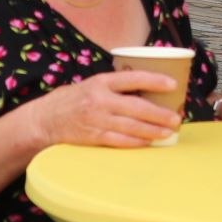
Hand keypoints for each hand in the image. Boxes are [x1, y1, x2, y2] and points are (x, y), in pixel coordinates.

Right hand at [25, 70, 182, 148]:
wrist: (44, 120)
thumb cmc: (73, 100)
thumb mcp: (92, 84)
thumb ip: (115, 86)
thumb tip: (148, 89)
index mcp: (101, 82)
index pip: (133, 78)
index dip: (155, 80)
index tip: (173, 84)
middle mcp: (99, 100)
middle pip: (136, 106)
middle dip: (159, 113)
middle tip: (176, 118)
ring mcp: (96, 120)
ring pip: (131, 126)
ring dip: (153, 130)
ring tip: (168, 132)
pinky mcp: (93, 137)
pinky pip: (119, 141)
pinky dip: (136, 142)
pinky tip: (148, 142)